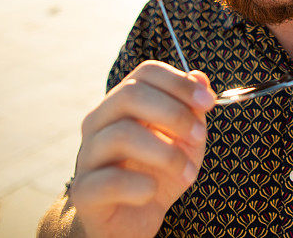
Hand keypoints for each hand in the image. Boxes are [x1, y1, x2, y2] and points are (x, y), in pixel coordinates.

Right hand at [67, 60, 214, 237]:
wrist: (132, 220)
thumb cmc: (158, 173)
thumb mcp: (184, 140)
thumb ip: (190, 109)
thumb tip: (199, 77)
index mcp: (122, 103)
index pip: (146, 72)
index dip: (180, 83)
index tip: (209, 103)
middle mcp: (99, 122)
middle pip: (130, 94)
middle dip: (174, 114)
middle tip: (199, 138)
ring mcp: (87, 154)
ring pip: (122, 134)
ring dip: (167, 154)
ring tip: (188, 175)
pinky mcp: (84, 191)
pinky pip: (111, 180)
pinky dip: (141, 186)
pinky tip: (153, 192)